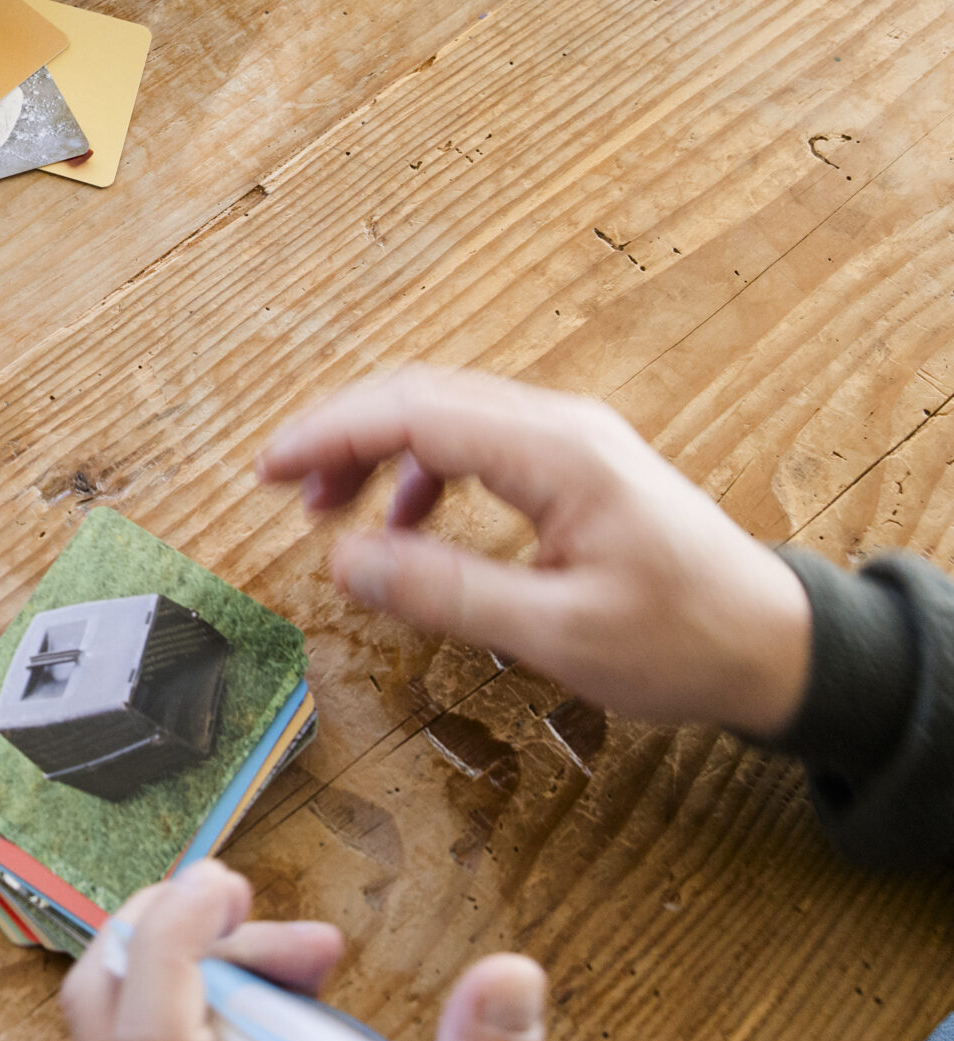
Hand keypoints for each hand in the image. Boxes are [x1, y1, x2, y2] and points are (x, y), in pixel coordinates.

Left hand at [60, 861, 545, 1040]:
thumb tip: (508, 977)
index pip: (155, 1021)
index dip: (178, 934)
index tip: (226, 884)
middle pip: (110, 1005)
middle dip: (191, 940)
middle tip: (299, 940)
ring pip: (121, 1031)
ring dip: (200, 983)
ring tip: (309, 983)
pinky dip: (195, 1028)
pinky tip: (279, 1032)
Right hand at [257, 367, 813, 738]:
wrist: (774, 644)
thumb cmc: (681, 642)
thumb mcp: (555, 634)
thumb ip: (445, 592)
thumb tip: (346, 563)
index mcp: (556, 453)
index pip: (414, 414)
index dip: (329, 434)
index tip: (266, 468)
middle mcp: (559, 425)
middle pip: (419, 397)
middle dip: (338, 434)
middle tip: (278, 486)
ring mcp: (567, 438)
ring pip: (442, 413)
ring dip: (375, 450)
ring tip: (328, 508)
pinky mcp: (570, 462)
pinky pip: (472, 440)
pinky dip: (419, 468)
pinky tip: (403, 520)